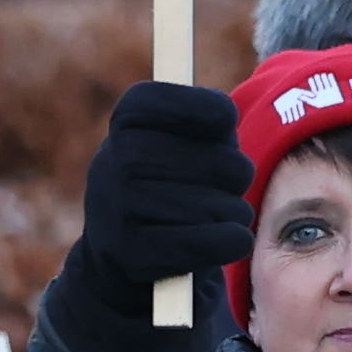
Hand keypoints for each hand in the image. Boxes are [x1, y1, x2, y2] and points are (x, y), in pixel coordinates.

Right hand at [73, 82, 252, 310]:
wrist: (120, 248)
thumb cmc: (167, 178)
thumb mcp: (182, 139)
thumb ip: (209, 120)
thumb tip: (223, 115)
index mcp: (126, 120)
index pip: (169, 101)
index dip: (205, 106)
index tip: (226, 118)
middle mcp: (114, 157)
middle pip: (219, 161)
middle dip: (238, 173)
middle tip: (232, 182)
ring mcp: (118, 205)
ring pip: (219, 208)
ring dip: (235, 212)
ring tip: (220, 213)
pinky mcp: (130, 251)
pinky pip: (211, 243)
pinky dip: (233, 241)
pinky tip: (229, 238)